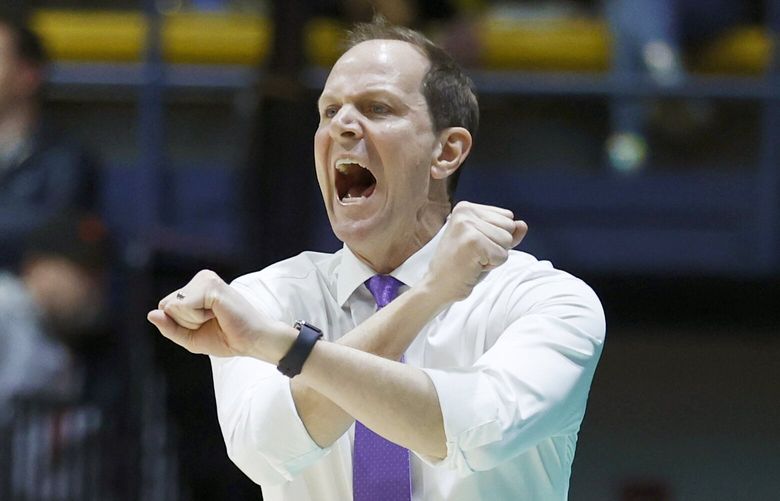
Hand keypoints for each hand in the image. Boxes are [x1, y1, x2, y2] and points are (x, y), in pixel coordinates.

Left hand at [147, 270, 292, 360]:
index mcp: (197, 287)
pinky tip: (218, 314)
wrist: (253, 341)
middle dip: (185, 322)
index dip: (181, 324)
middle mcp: (201, 278)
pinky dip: (197, 318)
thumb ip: (170, 328)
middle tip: (212, 322)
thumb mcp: (191, 337)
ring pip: (173, 306)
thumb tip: (151, 314)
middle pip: (167, 305)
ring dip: (192, 321)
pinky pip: (183, 306)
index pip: (166, 307)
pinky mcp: (211, 285)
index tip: (206, 325)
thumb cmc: (228, 338)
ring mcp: (206, 279)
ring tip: (216, 318)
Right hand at [424, 201, 526, 301]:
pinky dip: (491, 266)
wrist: (438, 285)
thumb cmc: (461, 265)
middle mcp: (465, 212)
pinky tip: (472, 266)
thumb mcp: (485, 243)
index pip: (507, 217)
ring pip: (507, 241)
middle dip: (497, 246)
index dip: (496, 237)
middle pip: (509, 227)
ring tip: (473, 260)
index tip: (475, 245)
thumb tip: (523, 224)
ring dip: (494, 256)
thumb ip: (505, 232)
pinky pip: (502, 256)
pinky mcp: (473, 242)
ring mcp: (467, 226)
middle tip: (474, 254)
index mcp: (466, 207)